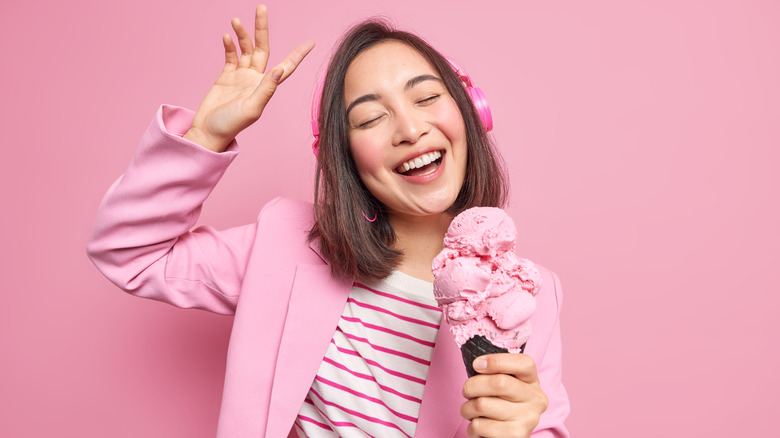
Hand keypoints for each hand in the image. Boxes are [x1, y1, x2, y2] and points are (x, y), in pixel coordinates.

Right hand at [184, 4, 314, 151]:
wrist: (208, 132)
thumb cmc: (230, 126)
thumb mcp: (251, 109)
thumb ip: (266, 90)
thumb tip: (279, 70)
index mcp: (266, 87)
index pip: (286, 67)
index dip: (298, 55)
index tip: (310, 42)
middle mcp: (256, 79)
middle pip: (263, 48)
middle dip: (262, 29)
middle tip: (262, 8)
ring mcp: (241, 77)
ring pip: (246, 49)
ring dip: (242, 34)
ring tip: (236, 21)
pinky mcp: (226, 76)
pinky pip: (231, 56)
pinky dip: (230, 45)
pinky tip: (227, 36)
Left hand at [460, 353, 548, 437]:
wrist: (507, 436)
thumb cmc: (501, 405)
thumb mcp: (505, 385)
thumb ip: (496, 373)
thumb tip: (478, 364)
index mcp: (532, 381)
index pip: (524, 363)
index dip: (497, 361)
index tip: (477, 364)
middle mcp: (535, 399)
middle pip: (499, 383)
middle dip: (472, 386)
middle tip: (466, 391)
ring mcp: (528, 419)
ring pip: (483, 405)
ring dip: (467, 408)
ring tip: (469, 411)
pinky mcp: (516, 436)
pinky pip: (480, 425)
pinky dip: (471, 427)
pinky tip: (478, 426)